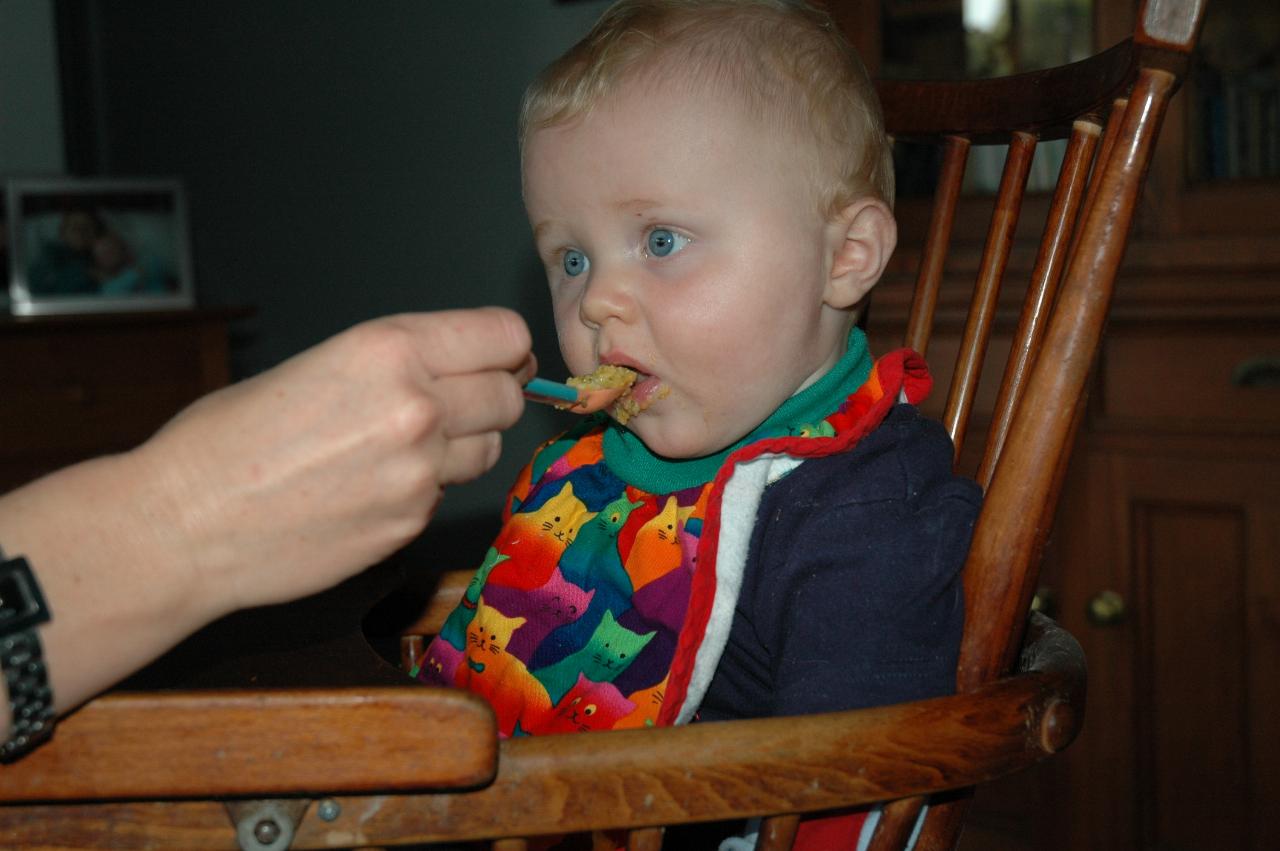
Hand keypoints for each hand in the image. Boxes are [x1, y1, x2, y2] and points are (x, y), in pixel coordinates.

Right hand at [137, 307, 531, 614]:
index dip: (506, 348)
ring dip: (465, 445)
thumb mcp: (318, 362)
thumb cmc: (229, 439)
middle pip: (508, 396)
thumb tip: (455, 369)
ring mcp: (419, 473)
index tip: (503, 358)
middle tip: (465, 402)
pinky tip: (374, 487)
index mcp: (389, 350)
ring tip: (406, 447)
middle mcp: (416, 407)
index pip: (503, 337)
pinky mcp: (411, 524)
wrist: (185, 525)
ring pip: (487, 449)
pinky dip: (426, 489)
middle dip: (494, 396)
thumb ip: (397, 363)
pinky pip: (446, 495)